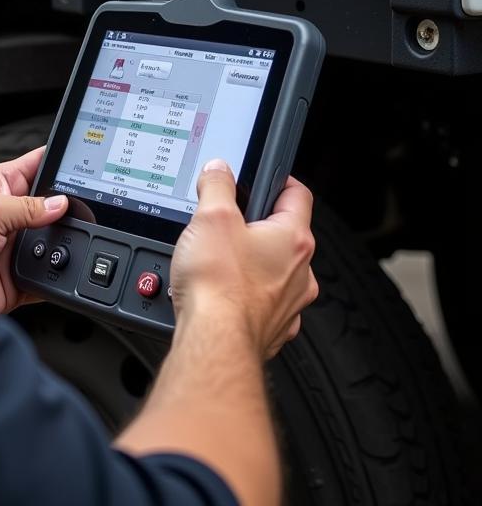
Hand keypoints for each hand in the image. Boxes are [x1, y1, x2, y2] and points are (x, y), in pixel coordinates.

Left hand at [0, 148, 68, 313]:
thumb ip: (28, 207)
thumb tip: (60, 203)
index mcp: (1, 185)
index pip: (37, 165)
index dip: (59, 162)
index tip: (84, 161)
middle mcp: (10, 214)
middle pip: (52, 207)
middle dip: (67, 210)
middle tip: (84, 211)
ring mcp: (15, 246)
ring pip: (54, 242)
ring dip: (62, 244)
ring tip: (69, 243)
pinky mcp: (17, 276)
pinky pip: (47, 275)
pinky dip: (56, 275)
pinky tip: (61, 271)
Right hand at [170, 160, 317, 358]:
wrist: (214, 340)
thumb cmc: (219, 285)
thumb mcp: (211, 217)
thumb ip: (217, 186)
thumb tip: (219, 171)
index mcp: (294, 239)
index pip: (298, 194)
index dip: (279, 180)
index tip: (263, 177)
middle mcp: (300, 273)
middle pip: (284, 234)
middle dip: (256, 225)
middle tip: (226, 221)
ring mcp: (289, 304)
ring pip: (275, 271)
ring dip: (251, 262)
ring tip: (218, 260)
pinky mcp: (273, 328)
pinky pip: (263, 301)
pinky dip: (245, 294)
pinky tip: (220, 291)